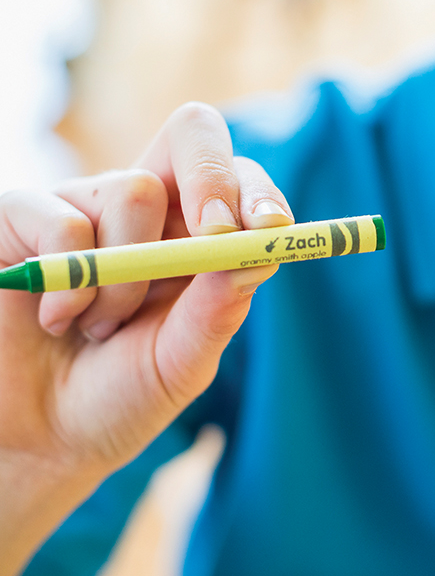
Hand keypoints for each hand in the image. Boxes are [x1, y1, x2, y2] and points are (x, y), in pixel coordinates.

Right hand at [0, 103, 291, 575]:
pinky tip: (58, 320)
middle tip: (216, 230)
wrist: (37, 442)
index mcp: (195, 235)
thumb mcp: (182, 361)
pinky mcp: (21, 217)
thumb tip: (258, 253)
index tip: (269, 228)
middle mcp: (145, 208)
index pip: (239, 178)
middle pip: (194, 133)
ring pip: (134, 190)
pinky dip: (72, 286)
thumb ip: (218, 310)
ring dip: (127, 277)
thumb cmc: (120, 396)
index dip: (258, 190)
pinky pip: (63, 221)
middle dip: (213, 174)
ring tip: (101, 328)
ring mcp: (85, 205)